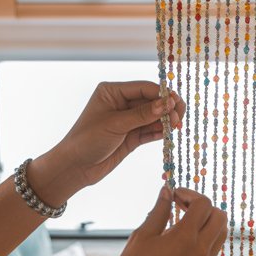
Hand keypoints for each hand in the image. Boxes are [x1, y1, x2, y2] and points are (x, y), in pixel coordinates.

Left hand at [28, 81, 183, 203]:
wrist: (74, 167)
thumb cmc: (87, 140)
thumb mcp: (115, 124)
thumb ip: (142, 114)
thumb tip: (167, 103)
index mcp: (112, 92)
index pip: (143, 88)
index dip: (161, 94)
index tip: (175, 102)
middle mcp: (121, 103)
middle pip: (151, 101)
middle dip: (166, 108)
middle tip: (180, 115)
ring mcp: (127, 120)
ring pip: (153, 117)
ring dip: (165, 120)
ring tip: (177, 125)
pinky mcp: (131, 137)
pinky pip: (150, 131)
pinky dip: (160, 132)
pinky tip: (169, 133)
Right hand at [104, 186, 227, 255]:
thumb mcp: (143, 235)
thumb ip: (159, 210)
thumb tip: (166, 190)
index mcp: (185, 237)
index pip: (204, 204)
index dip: (190, 194)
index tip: (174, 195)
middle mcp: (201, 253)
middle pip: (221, 218)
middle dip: (204, 207)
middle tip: (182, 207)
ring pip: (220, 237)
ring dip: (207, 225)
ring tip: (183, 225)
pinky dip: (202, 244)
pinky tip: (179, 247)